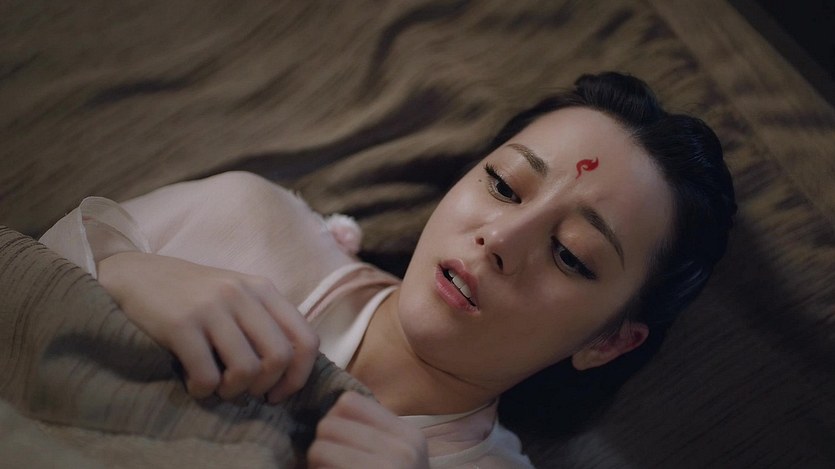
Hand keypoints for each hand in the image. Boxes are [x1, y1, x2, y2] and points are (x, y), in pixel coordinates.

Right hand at [97, 252, 318, 402]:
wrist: (135, 275)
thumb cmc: (191, 294)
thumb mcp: (236, 296)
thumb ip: (265, 322)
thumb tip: (291, 370)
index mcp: (263, 289)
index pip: (306, 339)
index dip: (299, 375)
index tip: (279, 392)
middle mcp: (242, 294)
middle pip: (280, 357)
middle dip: (267, 387)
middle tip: (247, 393)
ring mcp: (211, 307)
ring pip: (247, 369)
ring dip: (234, 391)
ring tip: (219, 388)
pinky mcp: (180, 324)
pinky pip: (207, 374)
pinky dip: (204, 390)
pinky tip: (195, 384)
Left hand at [307, 392, 428, 468]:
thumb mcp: (400, 455)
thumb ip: (375, 431)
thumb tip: (332, 408)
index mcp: (408, 434)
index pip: (349, 402)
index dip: (334, 418)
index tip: (337, 439)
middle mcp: (402, 448)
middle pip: (330, 422)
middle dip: (322, 442)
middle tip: (327, 460)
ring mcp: (387, 467)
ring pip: (320, 446)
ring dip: (317, 462)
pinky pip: (322, 466)